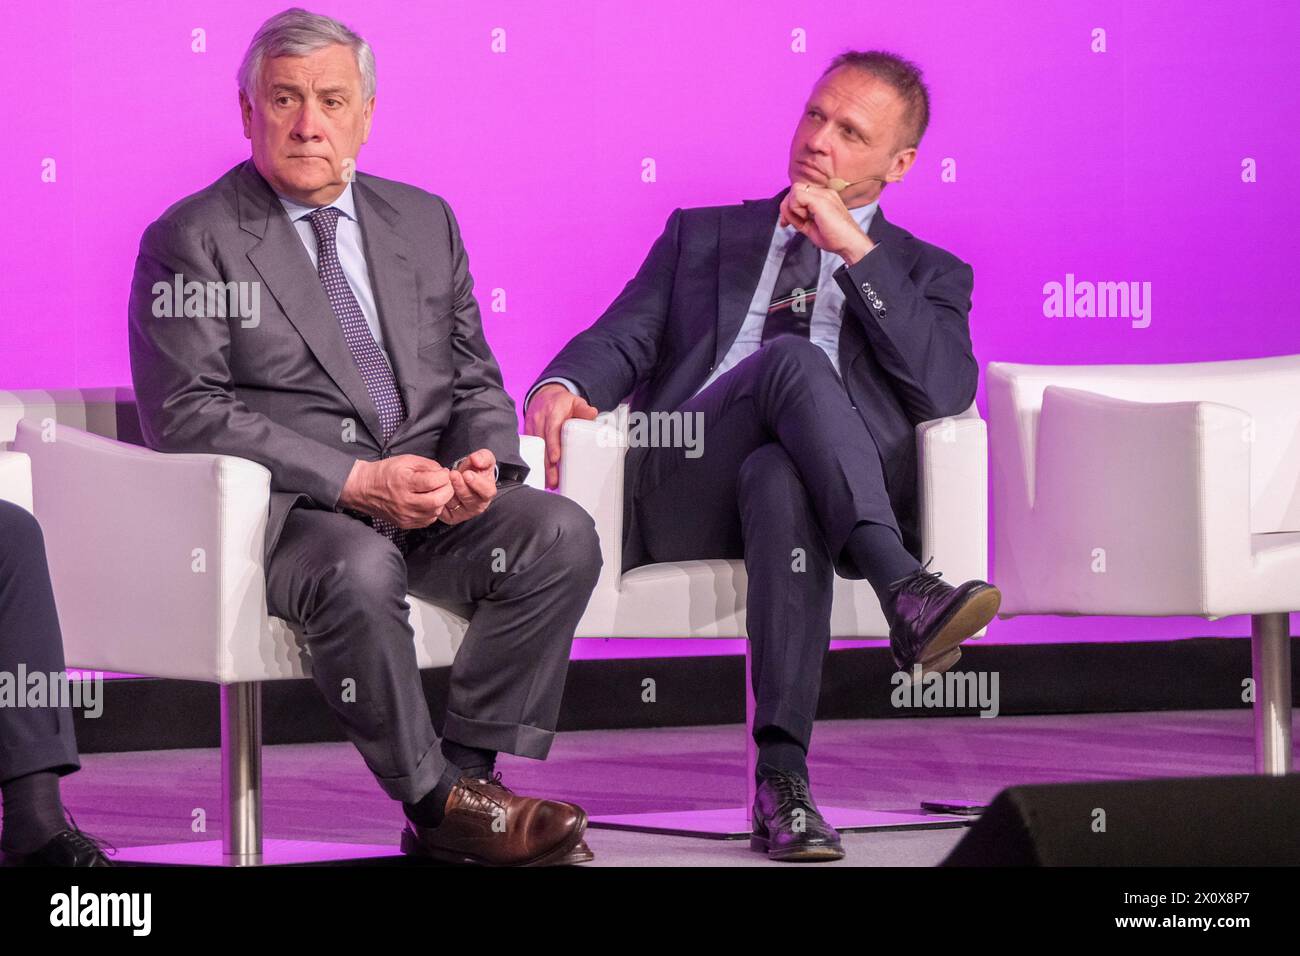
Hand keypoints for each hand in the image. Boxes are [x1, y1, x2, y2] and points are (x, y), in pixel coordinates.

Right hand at [339, 455, 454, 528]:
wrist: (363, 489)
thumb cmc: (384, 473)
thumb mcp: (405, 460)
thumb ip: (427, 465)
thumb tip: (443, 472)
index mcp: (404, 482)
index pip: (434, 482)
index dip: (443, 476)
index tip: (443, 473)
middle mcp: (405, 502)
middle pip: (437, 501)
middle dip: (447, 490)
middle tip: (445, 483)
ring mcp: (405, 515)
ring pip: (435, 512)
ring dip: (441, 501)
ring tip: (435, 492)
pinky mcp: (405, 524)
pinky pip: (428, 520)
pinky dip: (432, 511)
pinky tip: (427, 502)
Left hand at [439, 448, 497, 524]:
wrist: (463, 477)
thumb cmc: (475, 470)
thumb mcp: (483, 459)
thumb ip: (483, 457)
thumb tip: (477, 460)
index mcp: (487, 492)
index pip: (487, 491)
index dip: (477, 483)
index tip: (467, 474)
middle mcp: (477, 505)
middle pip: (470, 499)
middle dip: (461, 486)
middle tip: (453, 475)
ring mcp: (464, 513)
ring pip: (455, 504)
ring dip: (449, 492)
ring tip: (445, 480)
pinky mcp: (452, 517)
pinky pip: (444, 511)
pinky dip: (440, 501)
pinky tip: (437, 491)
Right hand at [524, 383, 597, 489]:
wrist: (544, 396)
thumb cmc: (561, 402)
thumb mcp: (575, 401)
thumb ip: (584, 409)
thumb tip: (592, 414)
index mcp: (553, 412)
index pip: (552, 429)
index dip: (552, 445)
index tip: (555, 459)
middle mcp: (540, 420)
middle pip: (542, 444)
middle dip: (547, 464)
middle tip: (553, 481)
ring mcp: (532, 427)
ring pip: (536, 450)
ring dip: (542, 467)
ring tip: (549, 482)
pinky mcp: (528, 433)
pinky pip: (530, 449)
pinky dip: (536, 462)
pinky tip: (542, 475)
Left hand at [780, 182, 874, 264]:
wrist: (850, 243)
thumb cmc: (836, 238)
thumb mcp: (810, 227)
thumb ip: (798, 218)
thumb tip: (785, 213)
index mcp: (823, 198)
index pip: (799, 193)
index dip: (789, 206)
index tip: (787, 222)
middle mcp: (824, 193)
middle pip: (795, 189)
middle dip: (787, 206)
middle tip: (787, 222)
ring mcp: (824, 194)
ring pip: (795, 190)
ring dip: (793, 208)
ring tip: (804, 220)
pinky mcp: (821, 200)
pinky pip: (797, 196)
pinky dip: (796, 209)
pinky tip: (806, 218)